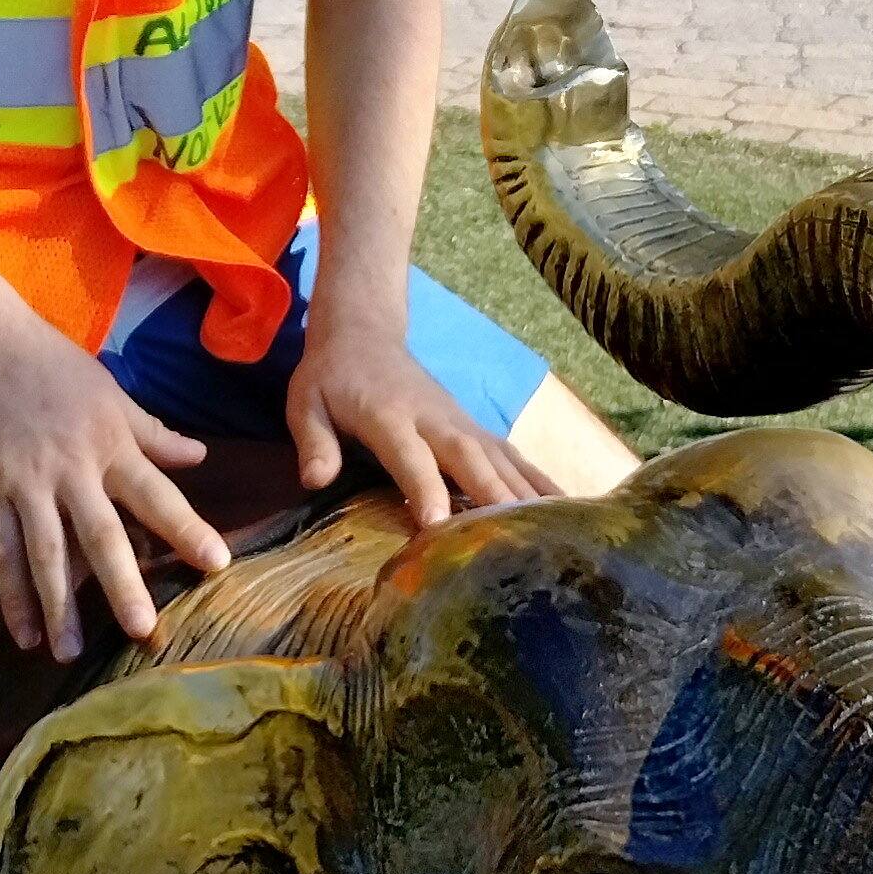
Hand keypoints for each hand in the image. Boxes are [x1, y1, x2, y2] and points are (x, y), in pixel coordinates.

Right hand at [0, 295, 229, 662]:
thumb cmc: (53, 366)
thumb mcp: (110, 393)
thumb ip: (153, 432)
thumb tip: (200, 455)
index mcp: (110, 442)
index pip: (157, 493)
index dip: (187, 529)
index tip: (217, 564)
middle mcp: (72, 467)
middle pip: (102, 534)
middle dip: (124, 584)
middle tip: (145, 631)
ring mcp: (25, 481)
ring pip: (47, 553)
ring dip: (59, 606)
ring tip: (71, 653)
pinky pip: (0, 550)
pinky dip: (12, 594)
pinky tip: (22, 632)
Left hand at [285, 295, 551, 527]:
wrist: (365, 332)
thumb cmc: (331, 378)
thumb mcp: (305, 403)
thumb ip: (313, 440)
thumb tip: (315, 479)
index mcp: (389, 415)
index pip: (410, 454)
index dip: (423, 487)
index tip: (436, 524)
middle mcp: (435, 418)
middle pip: (469, 457)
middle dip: (492, 496)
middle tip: (514, 540)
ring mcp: (461, 421)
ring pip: (500, 457)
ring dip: (528, 493)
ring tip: (557, 534)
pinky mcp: (476, 428)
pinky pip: (513, 456)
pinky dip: (540, 482)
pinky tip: (567, 511)